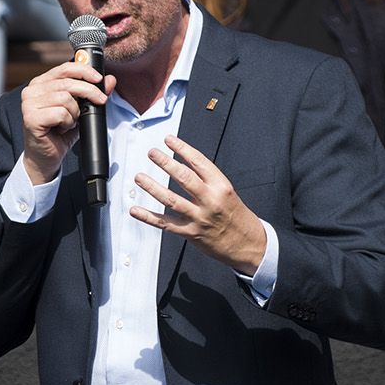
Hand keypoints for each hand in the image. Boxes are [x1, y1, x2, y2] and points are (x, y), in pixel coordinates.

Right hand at [18, 60, 112, 185]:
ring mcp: (29, 104)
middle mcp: (32, 90)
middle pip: (68, 82)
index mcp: (41, 83)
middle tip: (100, 101)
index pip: (64, 68)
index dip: (84, 71)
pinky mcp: (31, 118)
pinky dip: (68, 122)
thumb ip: (94, 93)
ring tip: (70, 122)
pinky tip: (62, 129)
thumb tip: (110, 79)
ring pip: (65, 98)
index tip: (99, 79)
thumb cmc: (60, 132)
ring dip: (75, 113)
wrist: (47, 157)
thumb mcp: (81, 110)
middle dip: (89, 92)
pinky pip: (60, 113)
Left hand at [131, 136, 267, 275]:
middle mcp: (210, 200)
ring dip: (152, 187)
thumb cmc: (236, 216)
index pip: (198, 162)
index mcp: (221, 186)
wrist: (248, 244)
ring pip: (171, 199)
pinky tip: (136, 210)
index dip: (182, 148)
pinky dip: (148, 217)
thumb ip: (207, 180)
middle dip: (165, 163)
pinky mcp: (191, 233)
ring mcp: (199, 217)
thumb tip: (183, 164)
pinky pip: (165, 223)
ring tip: (139, 177)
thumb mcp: (227, 192)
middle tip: (153, 153)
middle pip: (184, 177)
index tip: (169, 140)